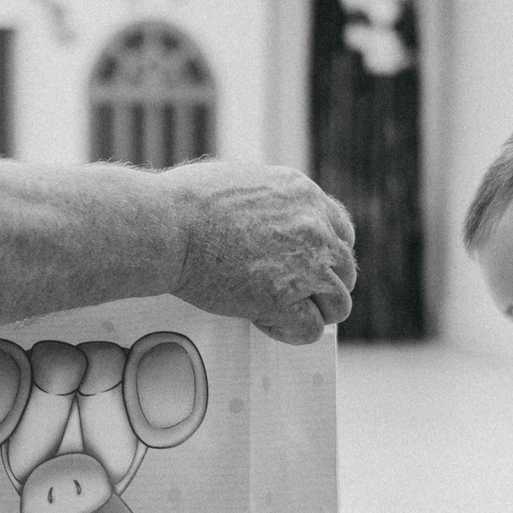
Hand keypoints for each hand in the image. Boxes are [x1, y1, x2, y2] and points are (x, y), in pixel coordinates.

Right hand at [163, 162, 357, 343]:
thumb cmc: (184, 202)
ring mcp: (305, 265)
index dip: (325, 254)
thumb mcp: (241, 181)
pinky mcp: (285, 299)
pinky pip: (310, 329)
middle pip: (344, 269)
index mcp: (304, 195)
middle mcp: (314, 227)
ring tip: (278, 312)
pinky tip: (264, 321)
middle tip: (291, 295)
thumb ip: (268, 201)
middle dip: (320, 285)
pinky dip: (289, 331)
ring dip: (312, 311)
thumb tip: (263, 215)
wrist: (168, 225)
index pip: (341, 231)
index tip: (307, 266)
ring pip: (337, 304)